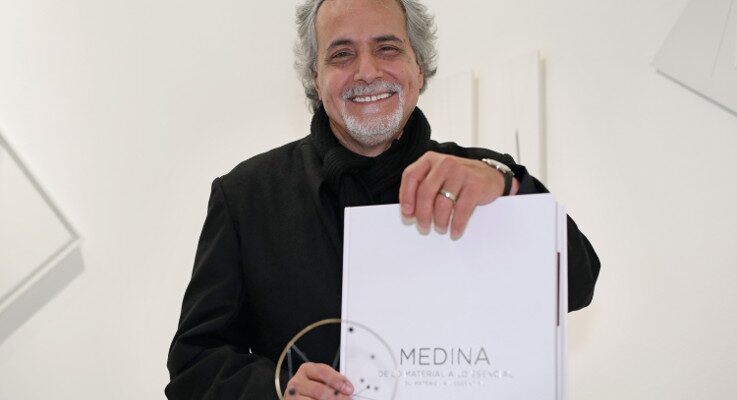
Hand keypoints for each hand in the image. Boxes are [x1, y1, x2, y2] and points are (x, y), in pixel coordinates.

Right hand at [284, 362, 353, 399]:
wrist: (302, 398)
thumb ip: (333, 383)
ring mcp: (292, 396)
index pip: (323, 371)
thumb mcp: (322, 381)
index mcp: (307, 369)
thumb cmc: (314, 389)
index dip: (337, 380)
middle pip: (319, 389)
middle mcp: (297, 381)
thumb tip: (348, 389)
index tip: (349, 389)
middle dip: (336, 396)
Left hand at [399, 151, 517, 238]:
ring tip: (440, 228)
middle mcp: (444, 163)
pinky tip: (455, 231)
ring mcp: (461, 172)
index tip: (407, 213)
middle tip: (423, 227)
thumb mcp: (438, 177)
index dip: (406, 196)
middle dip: (422, 214)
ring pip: (442, 202)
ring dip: (439, 221)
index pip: (411, 176)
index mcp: (430, 159)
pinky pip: (461, 209)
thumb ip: (422, 188)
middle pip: (425, 192)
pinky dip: (457, 224)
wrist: (490, 175)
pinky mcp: (475, 184)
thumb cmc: (458, 180)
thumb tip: (409, 213)